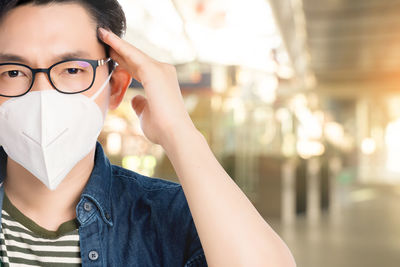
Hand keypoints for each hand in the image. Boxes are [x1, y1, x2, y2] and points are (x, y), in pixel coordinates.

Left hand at [98, 28, 196, 146]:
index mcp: (161, 81)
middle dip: (119, 50)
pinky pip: (132, 54)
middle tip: (103, 37)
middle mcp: (163, 71)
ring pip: (134, 53)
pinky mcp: (154, 70)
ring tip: (102, 32)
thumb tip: (135, 99)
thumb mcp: (146, 114)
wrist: (175, 133)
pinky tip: (107, 38)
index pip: (139, 68)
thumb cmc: (162, 128)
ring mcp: (160, 69)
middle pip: (136, 58)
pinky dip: (119, 45)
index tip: (110, 55)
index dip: (124, 61)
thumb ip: (141, 104)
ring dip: (117, 43)